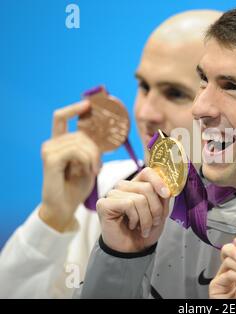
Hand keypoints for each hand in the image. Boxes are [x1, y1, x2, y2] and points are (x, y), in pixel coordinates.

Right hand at [40, 101, 100, 231]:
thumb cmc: (77, 186)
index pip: (61, 117)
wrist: (64, 207)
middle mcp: (52, 144)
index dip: (75, 108)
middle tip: (98, 165)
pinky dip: (88, 160)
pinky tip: (90, 171)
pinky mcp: (50, 160)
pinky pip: (76, 151)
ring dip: (94, 156)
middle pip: (81, 133)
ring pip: (81, 142)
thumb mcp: (89, 163)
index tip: (89, 104)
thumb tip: (107, 134)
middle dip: (96, 148)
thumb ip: (93, 149)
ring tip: (94, 170)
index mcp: (60, 143)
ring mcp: (49, 151)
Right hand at [96, 167, 170, 252]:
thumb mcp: (161, 212)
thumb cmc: (145, 230)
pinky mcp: (104, 203)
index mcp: (137, 184)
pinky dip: (135, 218)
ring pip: (139, 198)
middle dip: (155, 209)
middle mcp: (124, 186)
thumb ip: (163, 197)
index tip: (167, 195)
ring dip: (146, 217)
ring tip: (143, 227)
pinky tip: (131, 225)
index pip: (148, 172)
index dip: (159, 181)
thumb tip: (169, 187)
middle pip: (147, 187)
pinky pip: (128, 204)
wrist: (133, 249)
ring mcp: (112, 193)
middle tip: (154, 222)